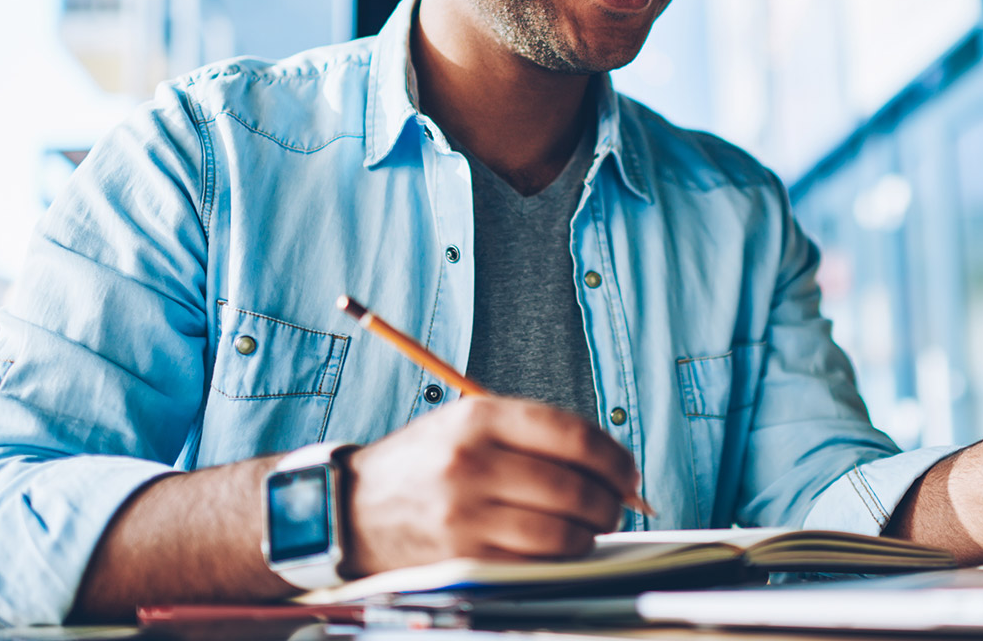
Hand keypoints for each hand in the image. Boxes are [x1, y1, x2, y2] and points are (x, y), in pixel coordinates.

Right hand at [338, 395, 638, 577]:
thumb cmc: (428, 463)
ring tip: (589, 529)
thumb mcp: (469, 424)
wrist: (354, 507)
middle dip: (610, 502)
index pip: (572, 435)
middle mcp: (472, 463)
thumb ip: (535, 437)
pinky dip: (558, 560)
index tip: (628, 472)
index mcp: (479, 418)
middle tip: (616, 506)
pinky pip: (533, 564)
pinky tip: (558, 549)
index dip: (613, 458)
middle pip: (573, 488)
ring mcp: (465, 514)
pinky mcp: (461, 558)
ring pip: (560, 532)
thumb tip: (611, 465)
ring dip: (588, 535)